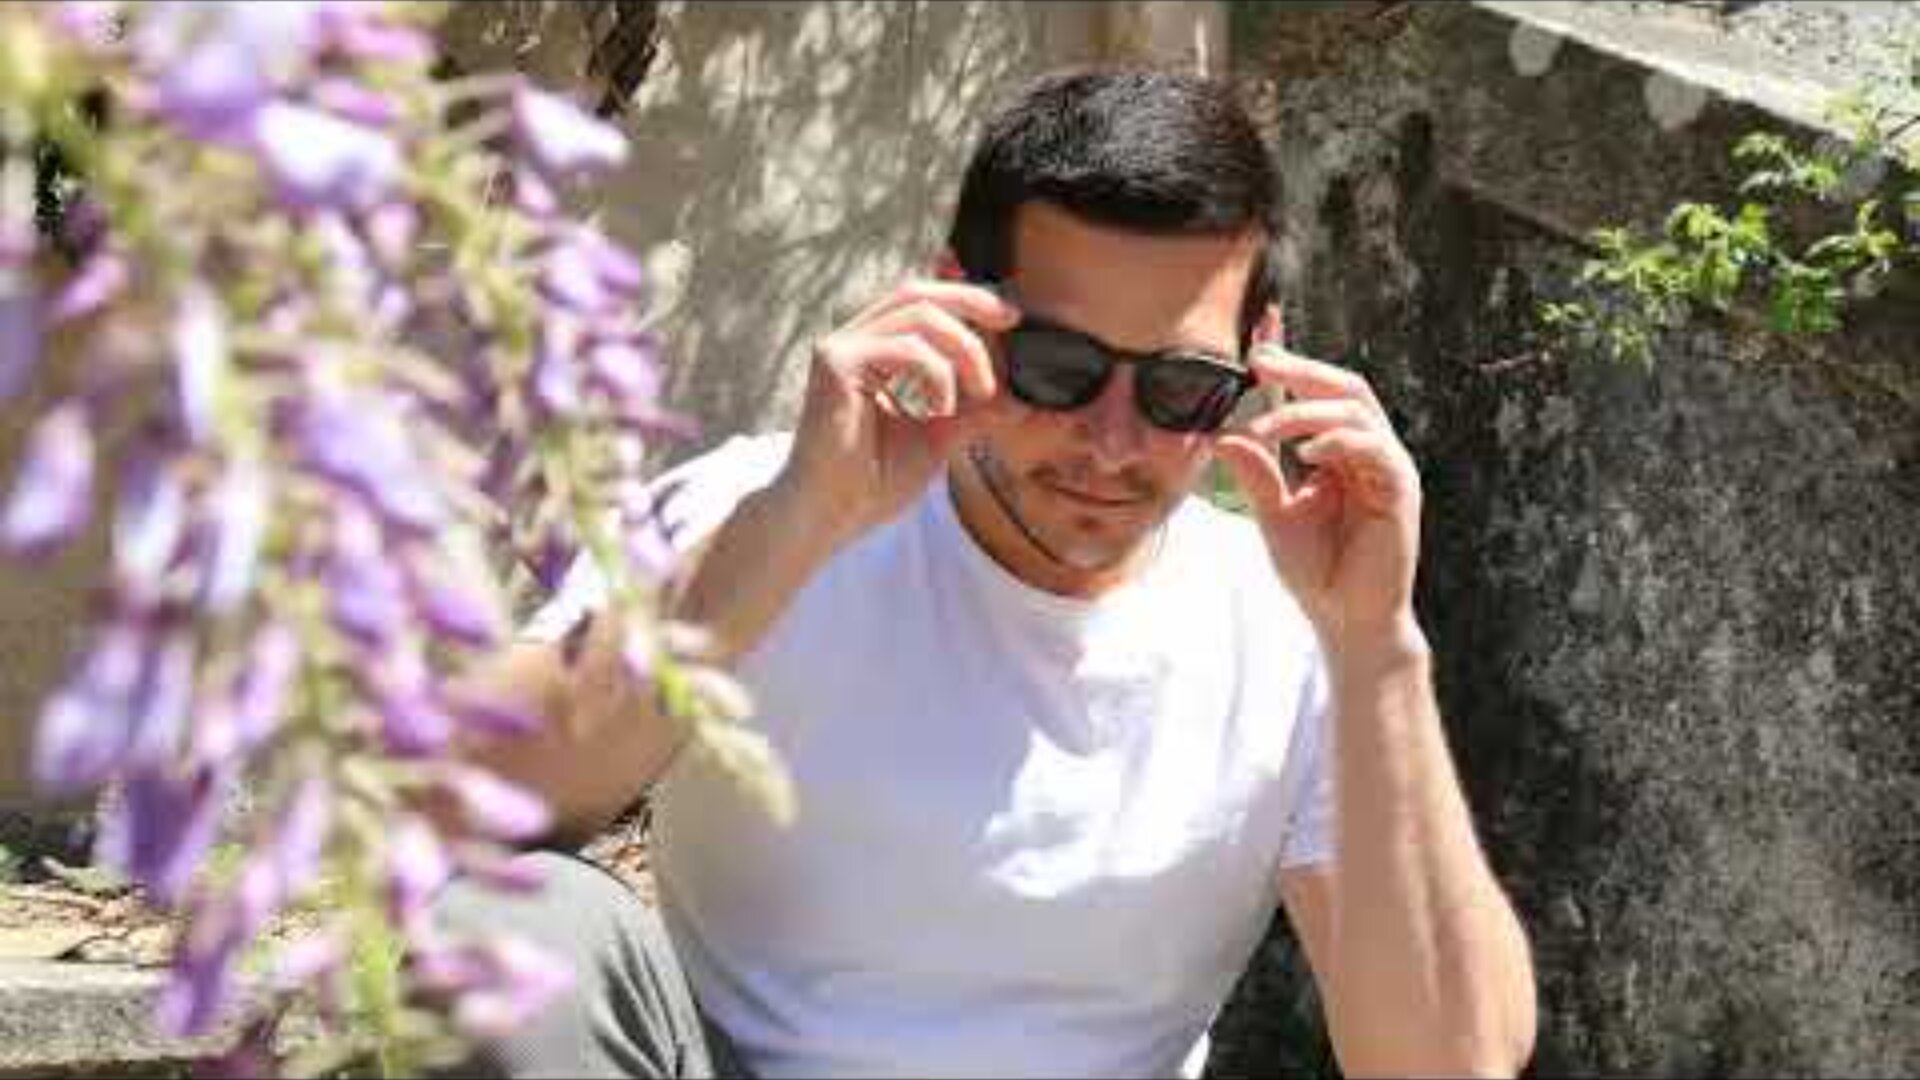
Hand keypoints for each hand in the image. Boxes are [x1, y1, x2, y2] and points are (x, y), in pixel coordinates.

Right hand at [772, 279, 1020, 549]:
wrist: (831, 516)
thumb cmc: (872, 483)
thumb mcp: (938, 438)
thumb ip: (974, 413)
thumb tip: (1020, 400)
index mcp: (870, 352)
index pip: (920, 306)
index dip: (966, 302)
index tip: (1010, 320)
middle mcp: (851, 341)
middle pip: (917, 293)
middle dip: (971, 301)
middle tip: (1010, 321)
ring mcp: (840, 348)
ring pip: (918, 313)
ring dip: (964, 348)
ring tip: (981, 391)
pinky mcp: (836, 363)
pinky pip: (906, 348)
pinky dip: (938, 373)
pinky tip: (941, 408)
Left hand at [1214, 312, 1423, 652]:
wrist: (1345, 619)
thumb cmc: (1316, 570)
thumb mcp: (1273, 513)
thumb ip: (1254, 473)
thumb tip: (1222, 433)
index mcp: (1340, 452)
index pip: (1317, 395)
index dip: (1292, 364)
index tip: (1255, 341)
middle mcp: (1368, 451)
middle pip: (1343, 388)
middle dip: (1301, 369)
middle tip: (1259, 359)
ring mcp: (1387, 467)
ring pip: (1356, 410)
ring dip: (1308, 410)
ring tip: (1268, 426)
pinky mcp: (1400, 490)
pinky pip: (1373, 449)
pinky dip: (1339, 442)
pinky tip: (1308, 452)